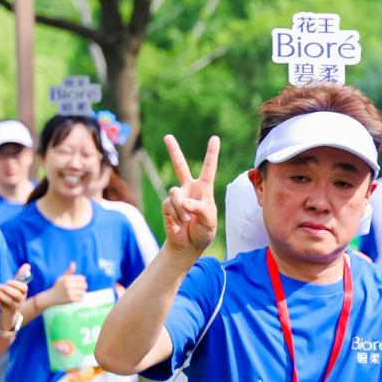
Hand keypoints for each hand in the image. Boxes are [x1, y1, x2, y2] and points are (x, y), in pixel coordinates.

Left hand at [0, 264, 30, 331]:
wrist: (8, 313)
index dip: (16, 284)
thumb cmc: (12, 296)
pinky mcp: (7, 312)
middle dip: (7, 289)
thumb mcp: (15, 285)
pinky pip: (3, 307)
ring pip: (10, 301)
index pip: (24, 288)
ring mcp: (14, 307)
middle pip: (17, 295)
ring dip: (1, 295)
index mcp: (23, 293)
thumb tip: (27, 265)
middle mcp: (20, 300)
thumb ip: (20, 276)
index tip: (7, 281)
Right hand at [41, 262, 86, 308]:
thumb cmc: (58, 286)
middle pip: (84, 285)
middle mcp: (68, 285)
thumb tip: (73, 263)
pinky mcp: (70, 299)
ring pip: (83, 292)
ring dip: (81, 293)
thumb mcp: (62, 278)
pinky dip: (80, 298)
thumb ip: (69, 271)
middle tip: (80, 289)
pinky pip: (81, 298)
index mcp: (67, 279)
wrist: (51, 297)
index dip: (82, 281)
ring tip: (78, 293)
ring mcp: (69, 292)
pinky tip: (76, 297)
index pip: (82, 278)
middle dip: (83, 287)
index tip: (78, 283)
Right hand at [162, 134, 219, 255]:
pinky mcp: (167, 205)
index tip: (215, 138)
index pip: (209, 168)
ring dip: (182, 209)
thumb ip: (200, 209)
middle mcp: (189, 189)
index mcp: (204, 189)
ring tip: (187, 220)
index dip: (212, 153)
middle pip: (180, 166)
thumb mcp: (209, 221)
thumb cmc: (203, 231)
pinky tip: (179, 223)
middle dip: (173, 150)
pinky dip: (176, 215)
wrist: (188, 245)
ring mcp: (176, 196)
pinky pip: (169, 205)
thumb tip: (184, 201)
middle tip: (167, 136)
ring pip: (175, 193)